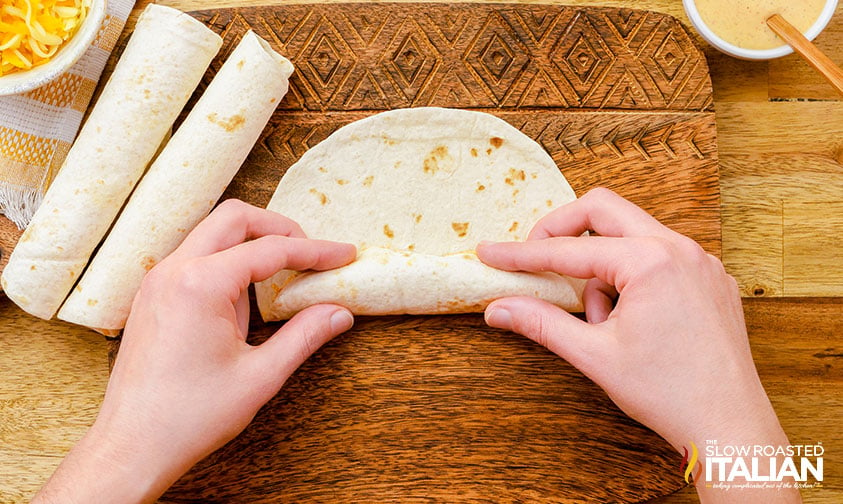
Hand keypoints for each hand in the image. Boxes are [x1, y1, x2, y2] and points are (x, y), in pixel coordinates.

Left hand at [33, 200, 356, 502]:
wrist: (132, 446)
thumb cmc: (190, 416)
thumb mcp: (260, 376)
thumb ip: (304, 336)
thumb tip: (339, 312)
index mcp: (201, 284)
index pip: (271, 249)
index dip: (315, 251)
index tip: (344, 256)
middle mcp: (174, 271)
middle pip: (236, 218)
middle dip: (280, 228)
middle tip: (312, 254)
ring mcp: (158, 280)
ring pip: (212, 233)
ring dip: (252, 242)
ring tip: (284, 274)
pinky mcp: (152, 295)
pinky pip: (195, 256)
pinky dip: (228, 259)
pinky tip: (247, 293)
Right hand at [477, 188, 798, 502]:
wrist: (730, 426)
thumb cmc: (669, 393)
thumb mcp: (595, 355)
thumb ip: (542, 323)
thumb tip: (499, 308)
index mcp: (650, 261)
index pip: (568, 249)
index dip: (522, 253)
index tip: (491, 253)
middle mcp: (680, 248)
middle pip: (602, 211)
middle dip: (561, 232)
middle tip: (534, 260)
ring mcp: (701, 261)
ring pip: (631, 237)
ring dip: (601, 267)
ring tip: (601, 320)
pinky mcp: (711, 279)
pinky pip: (659, 258)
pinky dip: (632, 277)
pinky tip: (631, 320)